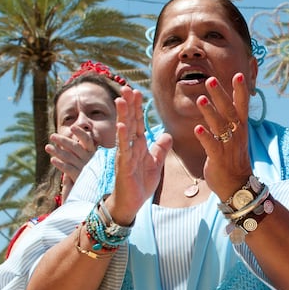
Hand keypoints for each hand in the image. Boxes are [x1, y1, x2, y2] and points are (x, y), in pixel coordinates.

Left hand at [46, 126, 97, 191]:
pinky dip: (60, 164)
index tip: (72, 127)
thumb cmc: (90, 174)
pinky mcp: (79, 177)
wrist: (94, 193)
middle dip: (62, 140)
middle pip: (75, 147)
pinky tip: (52, 160)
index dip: (80, 133)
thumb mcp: (88, 162)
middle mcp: (89, 160)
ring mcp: (84, 168)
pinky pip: (68, 169)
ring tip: (47, 147)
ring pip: (69, 157)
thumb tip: (70, 142)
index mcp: (93, 154)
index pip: (87, 140)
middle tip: (52, 136)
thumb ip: (81, 152)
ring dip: (57, 151)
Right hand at [104, 86, 171, 224]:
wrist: (131, 203)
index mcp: (138, 145)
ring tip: (121, 99)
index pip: (138, 122)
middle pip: (130, 121)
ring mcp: (125, 155)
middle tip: (126, 87)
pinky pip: (124, 149)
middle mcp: (130, 146)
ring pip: (124, 131)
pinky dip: (122, 137)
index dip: (138, 107)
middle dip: (128, 105)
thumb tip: (167, 135)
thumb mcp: (155, 163)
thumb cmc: (140, 183)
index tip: (137, 91)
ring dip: (123, 115)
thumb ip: (160, 148)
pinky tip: (121, 125)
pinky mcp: (124, 166)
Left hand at [194, 73, 253, 199]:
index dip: (240, 90)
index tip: (239, 74)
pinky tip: (197, 128)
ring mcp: (228, 146)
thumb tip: (224, 101)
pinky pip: (212, 146)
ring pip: (220, 126)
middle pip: (229, 111)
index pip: (242, 105)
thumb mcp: (236, 136)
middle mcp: (237, 134)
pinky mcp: (218, 159)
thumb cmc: (234, 158)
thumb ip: (230, 119)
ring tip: (201, 99)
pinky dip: (205, 137)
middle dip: (220, 95)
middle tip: (210, 80)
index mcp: (241, 128)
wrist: (237, 185)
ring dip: (210, 112)